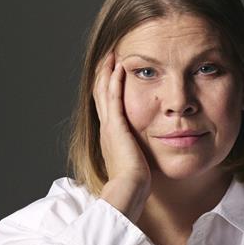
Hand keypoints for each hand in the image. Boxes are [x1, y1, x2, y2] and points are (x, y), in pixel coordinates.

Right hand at [93, 51, 150, 220]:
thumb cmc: (134, 182)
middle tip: (108, 56)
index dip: (106, 86)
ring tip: (112, 55)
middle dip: (103, 73)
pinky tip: (120, 68)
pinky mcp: (116, 126)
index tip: (112, 71)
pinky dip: (115, 81)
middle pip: (99, 93)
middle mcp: (105, 127)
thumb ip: (137, 151)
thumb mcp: (135, 161)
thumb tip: (143, 150)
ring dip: (107, 71)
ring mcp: (109, 126)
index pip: (105, 104)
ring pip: (103, 91)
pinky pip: (113, 97)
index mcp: (109, 135)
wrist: (128, 190)